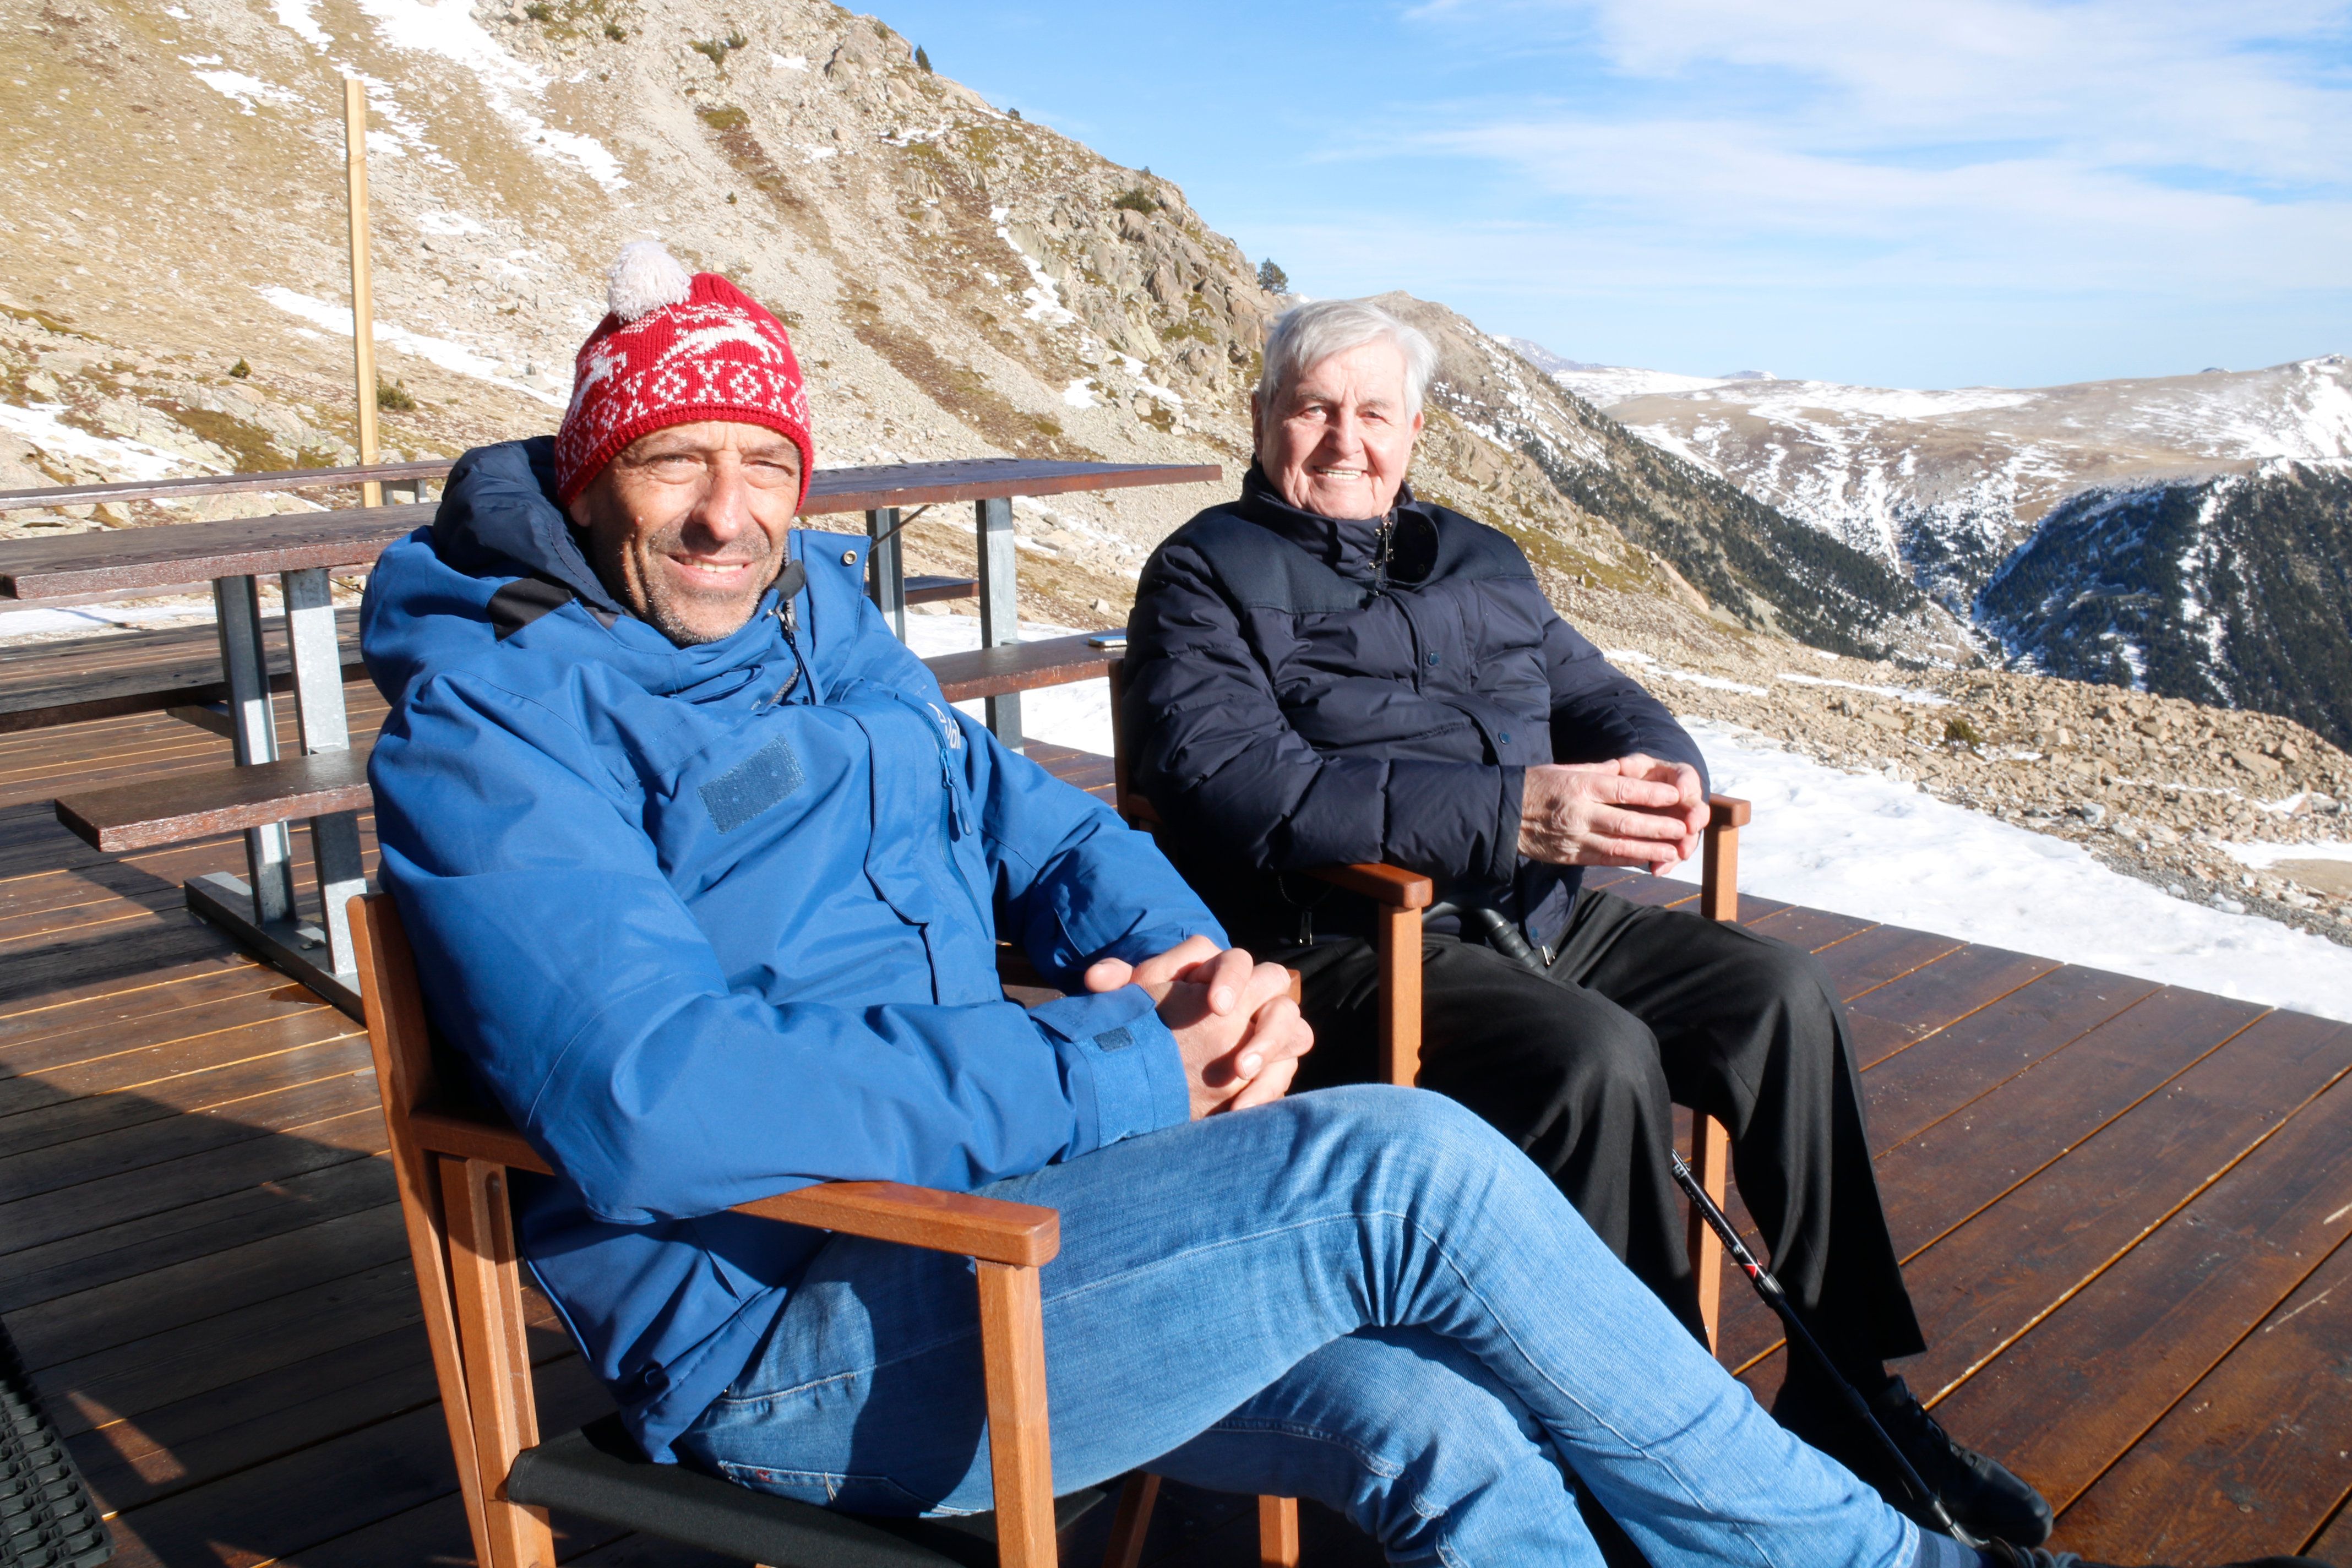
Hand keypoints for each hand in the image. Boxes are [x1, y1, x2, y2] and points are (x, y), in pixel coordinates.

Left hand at [1086, 938, 1313, 1116]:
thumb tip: (1097, 978)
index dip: (1229, 978)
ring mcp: (1266, 1025)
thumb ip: (1115, 985)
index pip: (1233, 961)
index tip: (1215, 1005)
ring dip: (1271, 1047)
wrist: (1155, 1061)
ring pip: (1291, 1024)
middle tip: (1235, 1049)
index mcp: (1215, 969)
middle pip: (1272, 983)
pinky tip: (1239, 1110)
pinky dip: (1267, 1089)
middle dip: (1259, 1015)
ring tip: (1241, 1076)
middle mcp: (1249, 990)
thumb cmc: (1146, 1021)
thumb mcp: (1129, 1003)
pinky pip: (1286, 1068)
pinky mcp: (1274, 1060)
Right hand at [1519, 755, 1706, 870]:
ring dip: (1650, 849)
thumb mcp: (1566, 769)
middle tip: (1684, 829)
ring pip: (1618, 846)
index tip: (1676, 795)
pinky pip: (1604, 859)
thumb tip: (1631, 770)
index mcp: (1579, 785)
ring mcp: (1574, 837)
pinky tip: (1647, 859)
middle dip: (1659, 827)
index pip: (1622, 789)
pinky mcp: (1569, 855)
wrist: (1500, 814)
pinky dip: (1628, 859)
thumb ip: (1599, 772)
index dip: (1652, 794)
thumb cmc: (1536, 785)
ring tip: (1674, 851)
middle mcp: (1578, 813)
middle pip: (1626, 822)